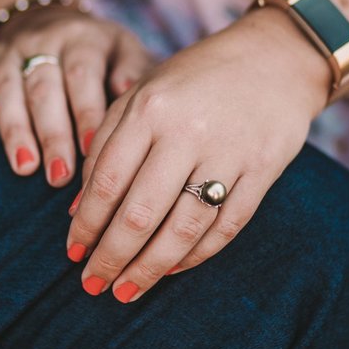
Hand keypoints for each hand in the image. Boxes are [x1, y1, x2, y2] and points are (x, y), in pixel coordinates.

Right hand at [0, 6, 154, 185]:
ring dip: (16, 129)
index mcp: (83, 40)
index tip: (91, 151)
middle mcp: (44, 41)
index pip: (83, 77)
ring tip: (25, 166)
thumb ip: (131, 70)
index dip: (85, 114)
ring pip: (9, 88)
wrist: (53, 21)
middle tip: (59, 176)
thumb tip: (128, 92)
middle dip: (52, 134)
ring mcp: (10, 50)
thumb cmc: (101, 52)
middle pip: (45, 89)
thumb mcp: (125, 51)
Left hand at [67, 8, 330, 301]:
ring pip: (183, 229)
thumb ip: (106, 144)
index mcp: (149, 109)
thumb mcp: (143, 93)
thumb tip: (78, 210)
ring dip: (150, 268)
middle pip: (141, 213)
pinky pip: (225, 227)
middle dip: (111, 257)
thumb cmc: (196, 78)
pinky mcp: (263, 171)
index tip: (73, 253)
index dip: (86, 225)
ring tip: (127, 290)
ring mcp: (230, 154)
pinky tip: (171, 269)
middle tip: (93, 285)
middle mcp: (187, 133)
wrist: (275, 58)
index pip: (107, 182)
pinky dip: (196, 255)